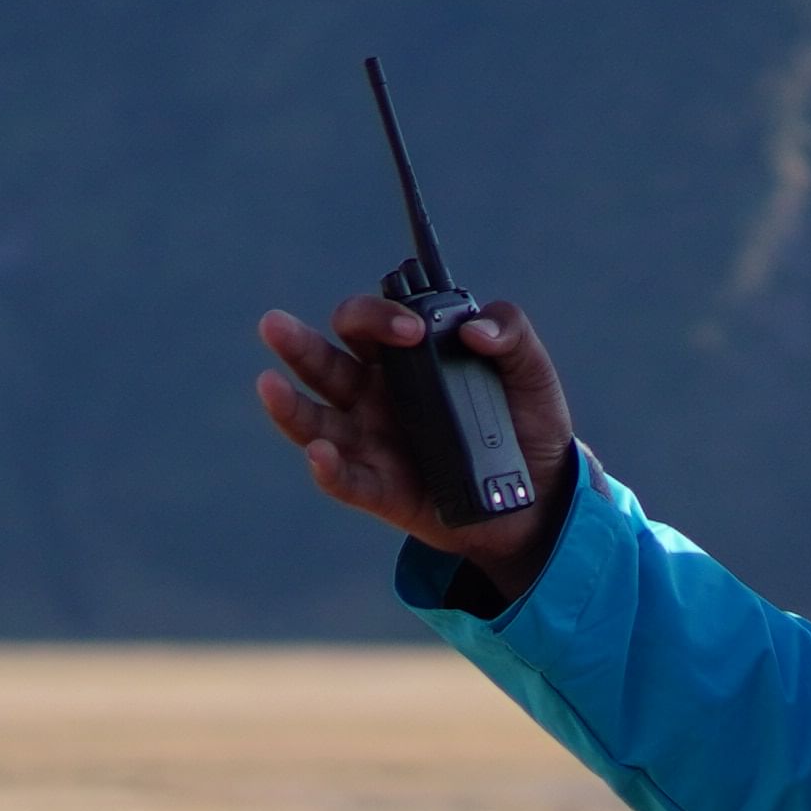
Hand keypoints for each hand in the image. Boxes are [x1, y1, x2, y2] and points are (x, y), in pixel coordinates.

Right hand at [255, 293, 579, 602]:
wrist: (542, 495)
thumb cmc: (526, 423)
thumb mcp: (532, 372)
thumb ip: (512, 334)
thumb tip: (476, 329)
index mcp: (405, 359)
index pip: (368, 324)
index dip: (379, 316)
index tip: (413, 330)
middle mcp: (376, 396)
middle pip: (324, 364)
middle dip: (298, 344)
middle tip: (277, 324)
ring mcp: (373, 444)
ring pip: (317, 421)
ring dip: (288, 405)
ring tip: (268, 385)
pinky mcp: (383, 491)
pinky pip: (347, 480)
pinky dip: (329, 469)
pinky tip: (318, 454)